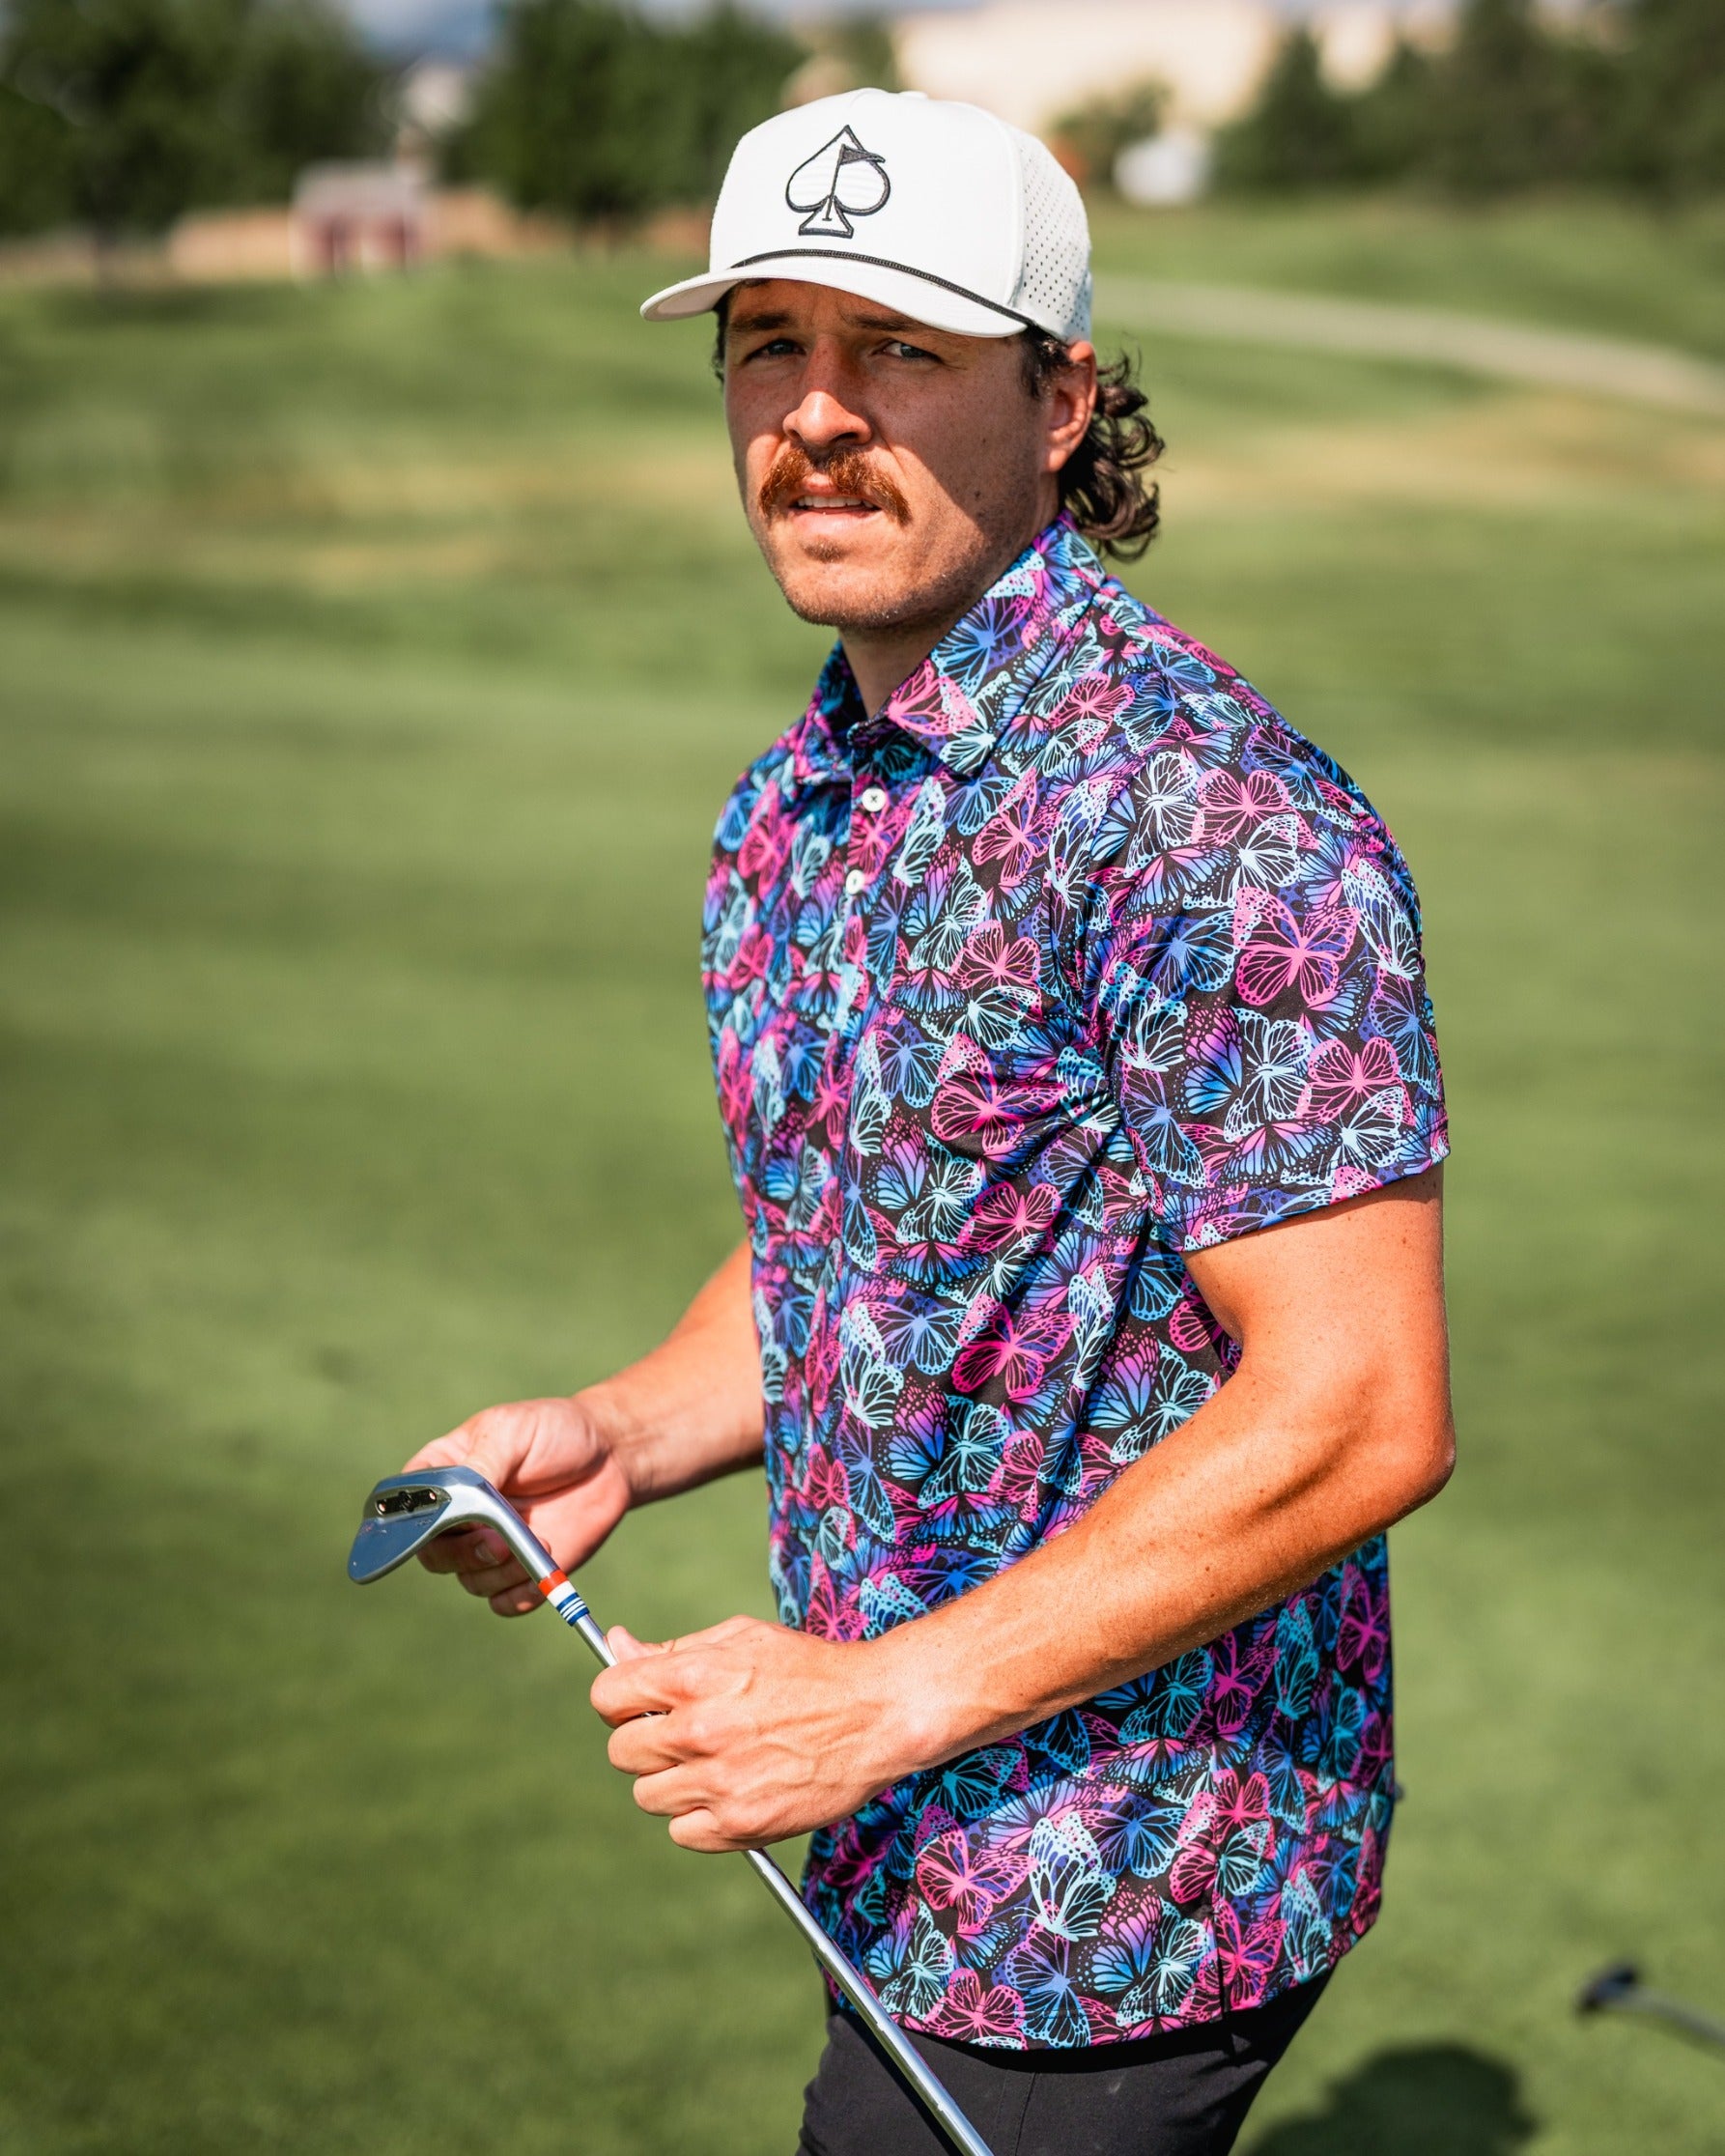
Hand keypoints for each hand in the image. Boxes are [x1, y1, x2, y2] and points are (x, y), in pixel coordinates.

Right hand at [401, 1395, 633, 1616]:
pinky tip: (543, 1572)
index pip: (405, 1509)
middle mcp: (459, 1517)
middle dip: (464, 1554)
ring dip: (500, 1572)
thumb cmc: (555, 1431)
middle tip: (499, 1542)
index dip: (417, 1523)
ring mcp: (489, 1546)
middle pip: (433, 1555)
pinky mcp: (521, 1571)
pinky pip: (504, 1602)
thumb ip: (482, 1464)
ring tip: (539, 1543)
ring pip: (470, 1580)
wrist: (610, 1456)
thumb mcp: (511, 1434)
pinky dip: (519, 1594)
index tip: (448, 1520)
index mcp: (444, 1476)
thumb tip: (459, 1499)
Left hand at [591, 1617, 919, 1851]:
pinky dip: (698, 1818)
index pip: (607, 1696)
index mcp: (695, 1676)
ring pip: (648, 1796)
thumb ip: (674, 1650)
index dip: (620, 1700)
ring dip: (671, 1781)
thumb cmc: (810, 1669)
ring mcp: (721, 1782)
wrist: (879, 1713)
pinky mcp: (743, 1825)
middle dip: (643, 1742)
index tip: (640, 1705)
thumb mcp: (742, 1639)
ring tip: (713, 1763)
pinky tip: (730, 1791)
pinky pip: (683, 1833)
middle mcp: (701, 1730)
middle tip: (682, 1735)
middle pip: (621, 1752)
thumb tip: (616, 1643)